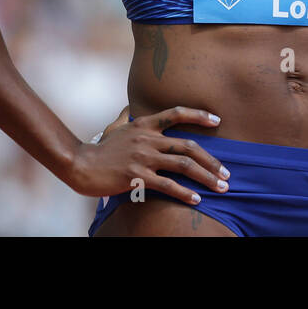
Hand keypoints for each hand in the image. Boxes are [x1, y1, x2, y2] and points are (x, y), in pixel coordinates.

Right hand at [68, 105, 230, 203]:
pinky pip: (168, 185)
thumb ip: (124, 117)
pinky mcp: (137, 177)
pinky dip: (185, 193)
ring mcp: (143, 157)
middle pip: (188, 146)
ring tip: (221, 187)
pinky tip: (197, 199)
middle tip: (226, 173)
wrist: (80, 165)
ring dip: (206, 177)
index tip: (217, 121)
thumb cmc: (99, 149)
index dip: (199, 115)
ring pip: (183, 165)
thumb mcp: (114, 128)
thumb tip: (126, 109)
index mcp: (145, 124)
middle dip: (212, 161)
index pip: (176, 113)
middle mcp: (148, 138)